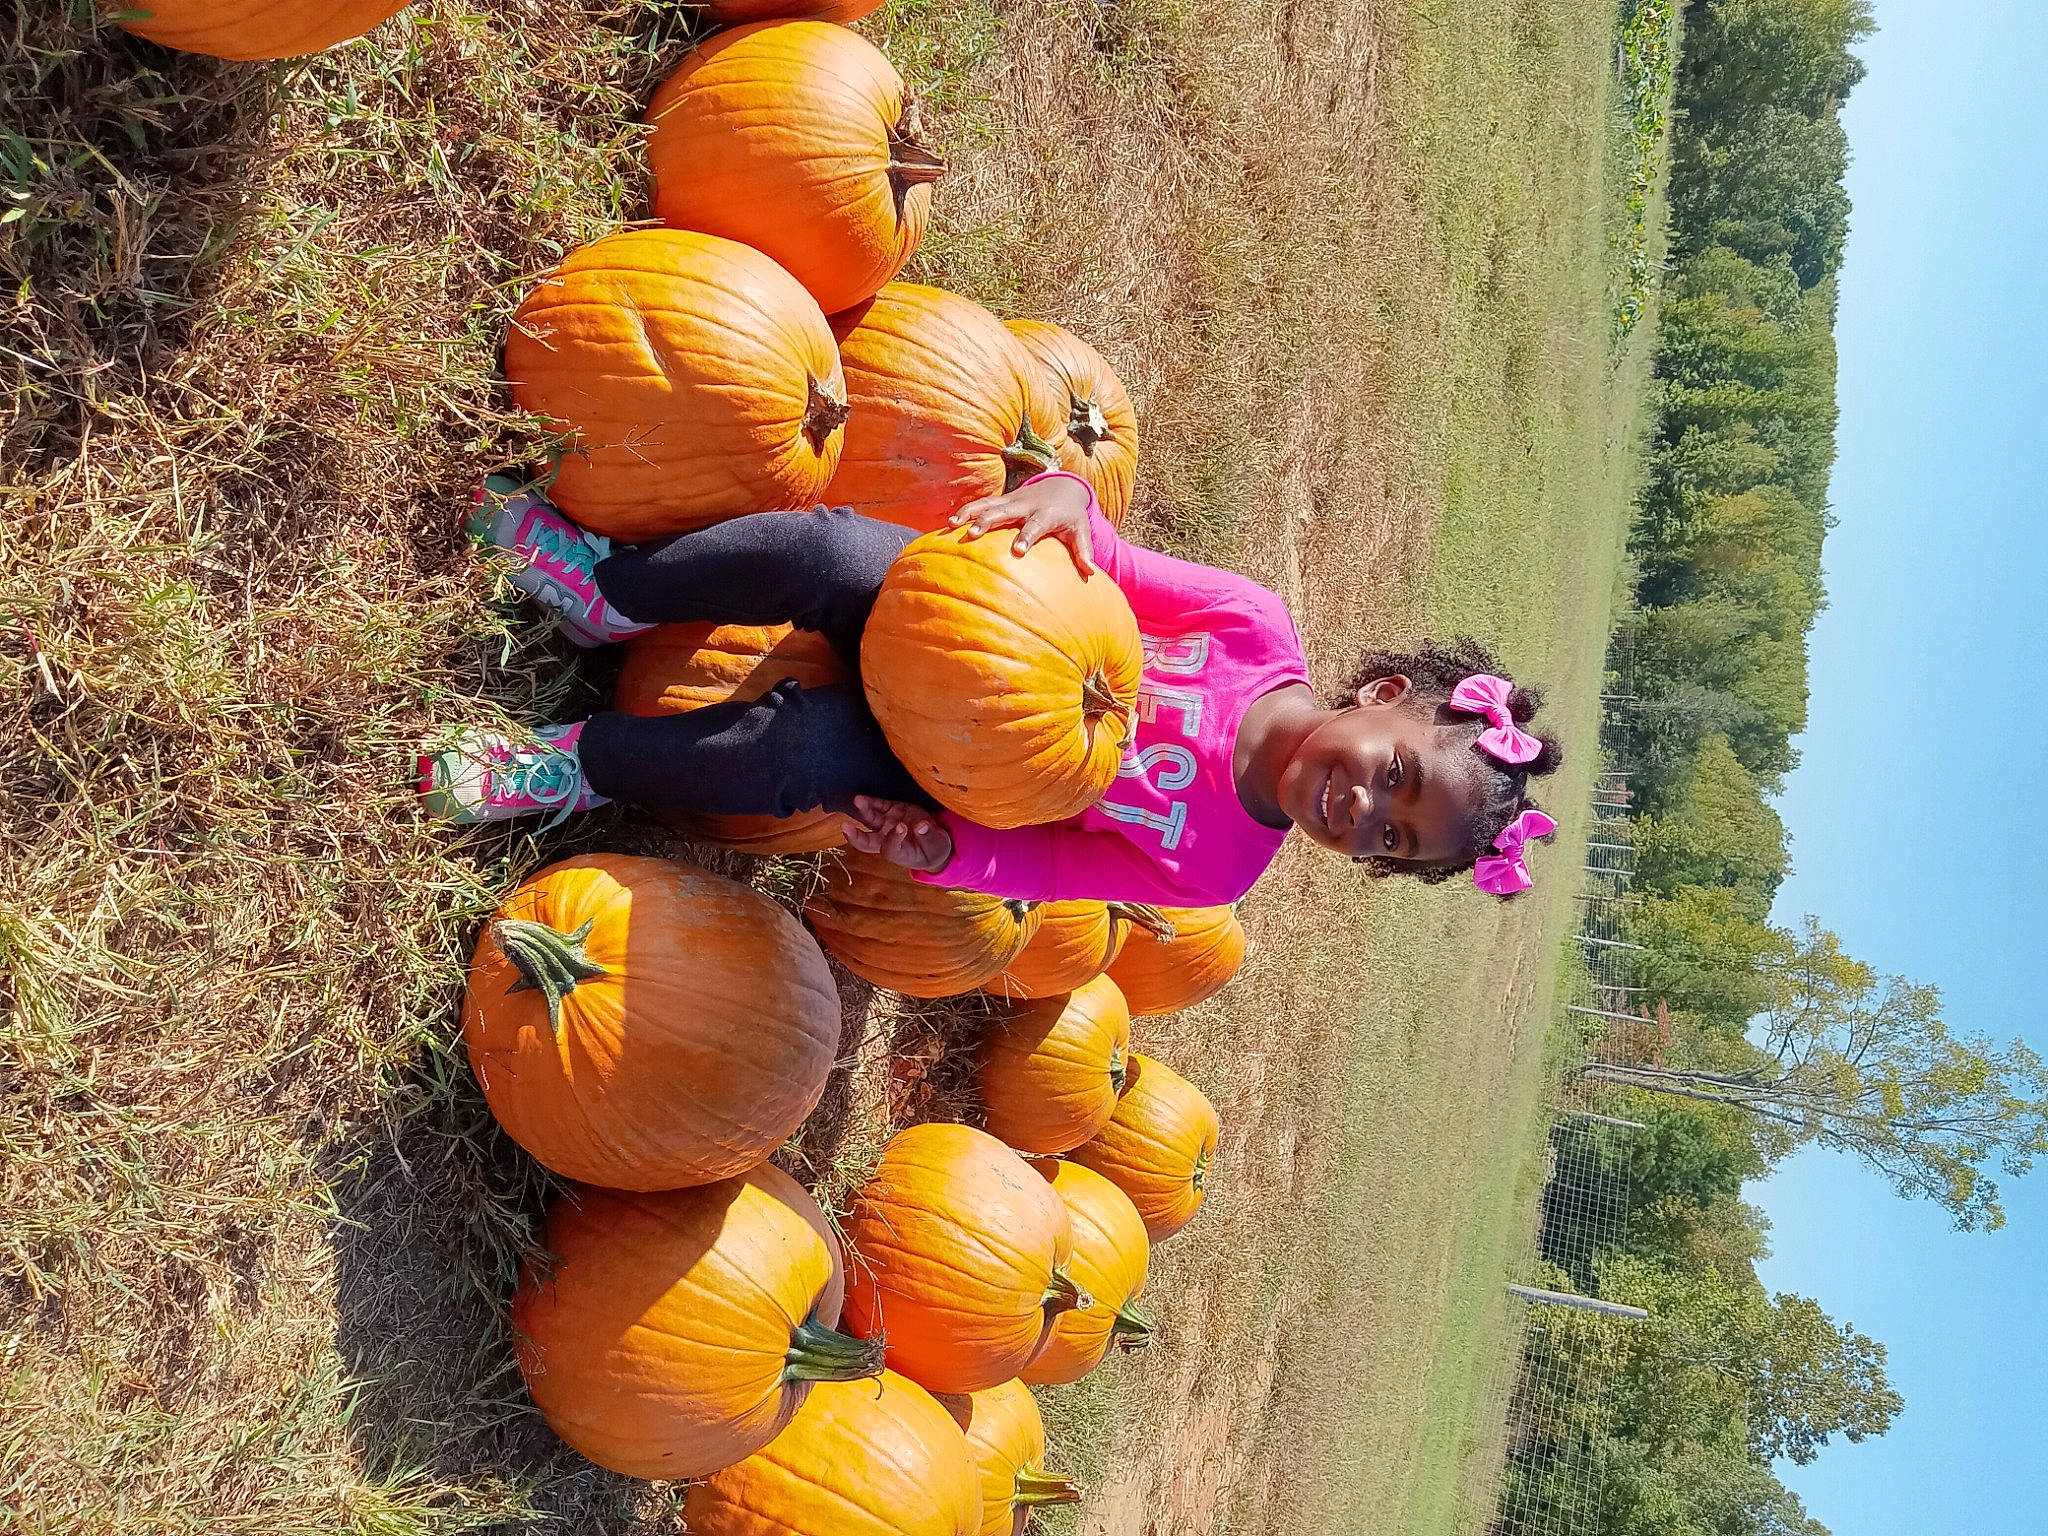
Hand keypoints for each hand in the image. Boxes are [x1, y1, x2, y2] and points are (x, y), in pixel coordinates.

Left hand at [845, 795, 954, 872]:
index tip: (902, 827)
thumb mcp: (937, 846)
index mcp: (899, 852)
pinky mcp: (892, 810)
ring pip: (870, 819)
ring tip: (859, 800)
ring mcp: (888, 824)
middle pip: (867, 841)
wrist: (935, 840)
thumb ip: (929, 836)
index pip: (889, 847)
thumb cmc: (934, 848)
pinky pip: (879, 805)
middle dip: (855, 836)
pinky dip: (872, 801)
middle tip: (846, 828)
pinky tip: (864, 797)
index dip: (893, 838)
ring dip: (863, 810)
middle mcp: (888, 839)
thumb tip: (921, 826)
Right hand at [948, 475, 1094, 575]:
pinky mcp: (1001, 500)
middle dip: (988, 521)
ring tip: (952, 525)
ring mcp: (1011, 501)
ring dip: (970, 513)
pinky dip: (965, 511)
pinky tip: (949, 524)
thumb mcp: (1080, 531)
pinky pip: (981, 504)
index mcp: (1045, 514)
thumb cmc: (1071, 517)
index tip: (1017, 550)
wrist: (1062, 487)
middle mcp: (1026, 505)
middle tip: (972, 534)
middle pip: (1004, 512)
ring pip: (987, 505)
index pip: (1035, 526)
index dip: (1026, 536)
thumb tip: (1090, 572)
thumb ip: (1083, 551)